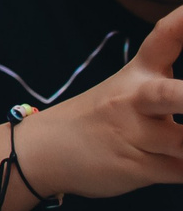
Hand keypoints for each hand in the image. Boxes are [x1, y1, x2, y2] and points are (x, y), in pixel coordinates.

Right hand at [0, 6, 182, 210]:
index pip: (164, 38)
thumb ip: (170, 93)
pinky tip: (172, 164)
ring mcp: (133, 134)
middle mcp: (135, 100)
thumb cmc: (98, 118)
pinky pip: (180, 172)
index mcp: (137, 73)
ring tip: (174, 142)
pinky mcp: (135, 167)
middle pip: (169, 95)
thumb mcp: (127, 94)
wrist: (41, 150)